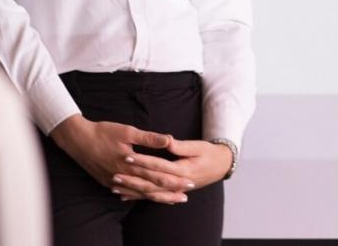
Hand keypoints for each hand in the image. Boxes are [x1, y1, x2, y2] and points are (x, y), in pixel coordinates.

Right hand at [49, 115, 186, 203]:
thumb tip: (169, 140)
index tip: (189, 181)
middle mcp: (124, 176)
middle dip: (170, 192)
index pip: (158, 174)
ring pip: (139, 193)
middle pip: (151, 187)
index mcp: (131, 163)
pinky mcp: (108, 183)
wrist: (77, 140)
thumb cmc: (103, 132)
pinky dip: (138, 196)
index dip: (175, 179)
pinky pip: (127, 193)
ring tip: (171, 200)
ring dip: (156, 197)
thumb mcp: (127, 131)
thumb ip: (148, 138)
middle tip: (186, 197)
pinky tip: (146, 198)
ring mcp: (115, 182)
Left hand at [111, 140, 233, 200]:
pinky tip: (126, 196)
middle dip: (133, 179)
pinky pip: (155, 196)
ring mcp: (176, 189)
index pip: (158, 166)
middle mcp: (178, 183)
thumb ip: (181, 146)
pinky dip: (140, 197)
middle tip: (116, 175)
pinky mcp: (173, 191)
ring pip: (151, 193)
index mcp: (183, 170)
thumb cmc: (210, 153)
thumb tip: (167, 140)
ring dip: (133, 191)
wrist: (221, 165)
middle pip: (152, 182)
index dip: (143, 162)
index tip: (128, 157)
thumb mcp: (198, 146)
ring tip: (116, 188)